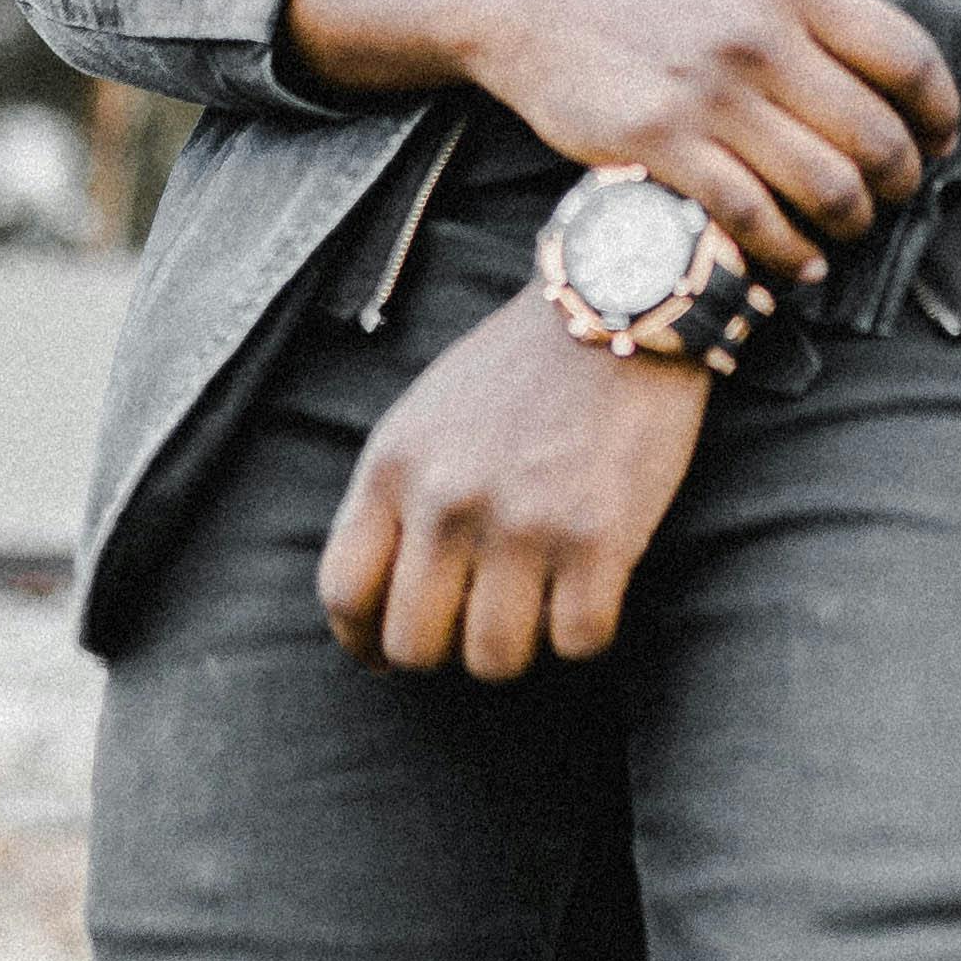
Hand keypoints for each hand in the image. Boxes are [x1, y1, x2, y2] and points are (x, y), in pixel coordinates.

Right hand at [287, 0, 960, 287]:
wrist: (530, 1)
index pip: (906, 55)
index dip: (942, 110)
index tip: (943, 139)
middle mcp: (758, 37)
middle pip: (875, 135)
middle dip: (901, 180)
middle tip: (896, 194)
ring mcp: (708, 95)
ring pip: (823, 185)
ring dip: (851, 222)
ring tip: (848, 226)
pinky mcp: (659, 144)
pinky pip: (753, 218)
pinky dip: (789, 252)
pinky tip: (798, 257)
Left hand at [318, 284, 707, 676]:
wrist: (617, 300)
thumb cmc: (520, 365)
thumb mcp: (425, 415)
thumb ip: (397, 496)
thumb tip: (381, 597)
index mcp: (394, 468)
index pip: (343, 593)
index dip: (361, 641)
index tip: (384, 652)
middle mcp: (448, 502)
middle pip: (413, 646)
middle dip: (444, 652)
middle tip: (475, 626)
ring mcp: (524, 523)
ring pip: (495, 660)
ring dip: (519, 647)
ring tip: (539, 605)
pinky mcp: (600, 538)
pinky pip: (577, 643)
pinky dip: (586, 633)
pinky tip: (592, 590)